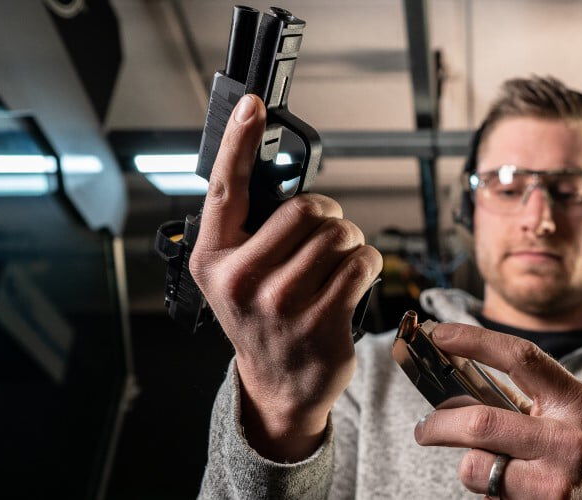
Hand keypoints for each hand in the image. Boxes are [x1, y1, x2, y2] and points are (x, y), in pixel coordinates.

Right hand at [188, 94, 382, 460]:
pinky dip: (368, 263)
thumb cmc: (261, 317)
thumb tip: (274, 170)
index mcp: (213, 258)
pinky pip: (362, 264)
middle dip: (329, 214)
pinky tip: (354, 278)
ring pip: (339, 235)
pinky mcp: (322, 321)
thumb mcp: (234, 274)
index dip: (239, 140)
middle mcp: (241, 279)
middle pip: (307, 208)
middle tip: (327, 232)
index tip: (253, 105)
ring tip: (338, 260)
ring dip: (351, 240)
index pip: (226, 187)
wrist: (279, 384)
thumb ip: (248, 228)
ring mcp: (281, 304)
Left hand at [413, 324, 581, 498]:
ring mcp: (555, 482)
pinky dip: (488, 490)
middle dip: (441, 425)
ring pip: (477, 467)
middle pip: (481, 423)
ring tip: (493, 466)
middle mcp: (568, 440)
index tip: (442, 334)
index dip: (475, 340)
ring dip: (471, 465)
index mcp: (577, 401)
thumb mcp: (572, 412)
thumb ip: (527, 396)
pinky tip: (515, 489)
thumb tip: (460, 375)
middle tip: (425, 428)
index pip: (521, 358)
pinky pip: (488, 496)